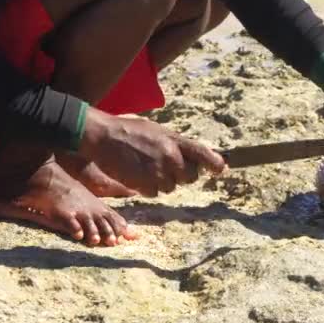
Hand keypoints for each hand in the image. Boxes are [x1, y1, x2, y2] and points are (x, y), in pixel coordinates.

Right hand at [79, 108, 225, 196]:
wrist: (103, 136)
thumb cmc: (128, 130)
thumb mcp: (156, 130)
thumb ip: (175, 143)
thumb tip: (192, 154)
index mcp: (174, 140)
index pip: (203, 154)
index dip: (214, 163)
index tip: (220, 170)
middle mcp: (171, 157)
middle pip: (190, 176)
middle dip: (181, 174)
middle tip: (165, 165)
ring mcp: (159, 172)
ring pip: (171, 187)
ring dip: (162, 181)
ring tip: (146, 166)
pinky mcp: (145, 185)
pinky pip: (155, 192)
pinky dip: (148, 187)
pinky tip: (137, 174)